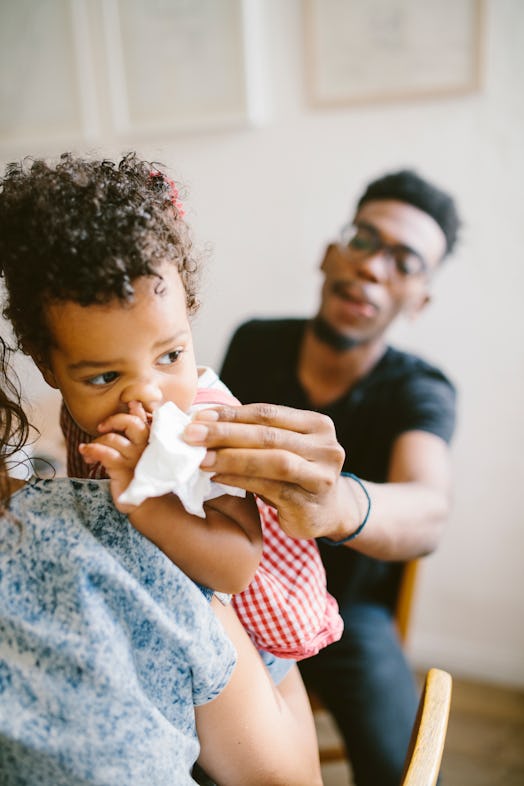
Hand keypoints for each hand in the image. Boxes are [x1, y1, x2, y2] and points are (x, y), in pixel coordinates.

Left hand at [79, 401, 149, 511]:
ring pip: (112, 439)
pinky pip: (104, 453)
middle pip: (131, 423)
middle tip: (102, 427)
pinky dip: (91, 450)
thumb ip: (136, 434)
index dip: (137, 410)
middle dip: (114, 420)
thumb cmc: (141, 477)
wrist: (144, 504)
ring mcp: (134, 458)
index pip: (145, 420)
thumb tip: (135, 407)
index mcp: (151, 443)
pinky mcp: (122, 469)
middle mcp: (145, 448)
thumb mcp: (140, 454)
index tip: (130, 404)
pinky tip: (85, 453)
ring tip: (88, 452)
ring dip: (95, 442)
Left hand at [182, 403, 346, 539]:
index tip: (199, 416)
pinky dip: (240, 481)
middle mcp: (325, 447)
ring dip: (232, 458)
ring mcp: (321, 476)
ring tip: (201, 459)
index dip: (232, 414)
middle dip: (225, 433)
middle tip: (191, 434)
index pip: (268, 413)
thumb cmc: (297, 474)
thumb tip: (205, 422)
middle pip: (268, 435)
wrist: (330, 512)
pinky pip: (270, 488)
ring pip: (273, 460)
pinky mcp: (309, 503)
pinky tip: (217, 478)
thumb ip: (257, 434)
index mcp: (317, 425)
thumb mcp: (285, 447)